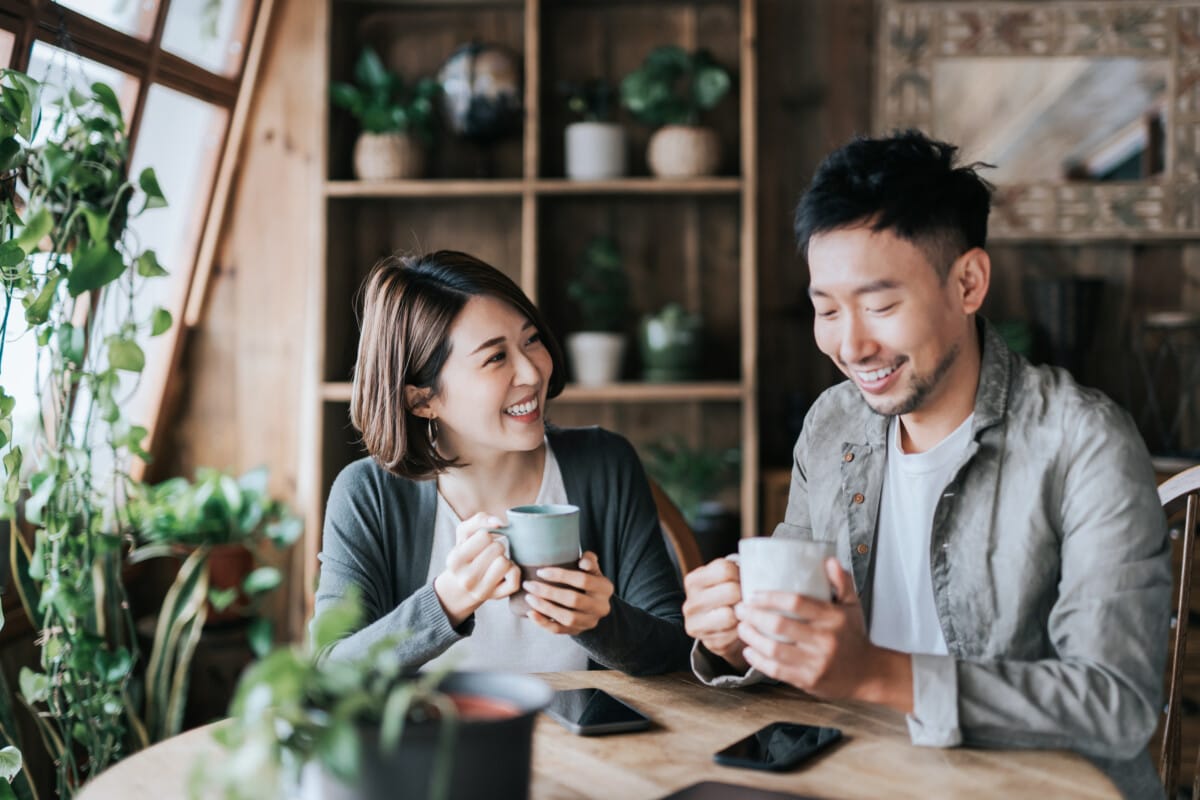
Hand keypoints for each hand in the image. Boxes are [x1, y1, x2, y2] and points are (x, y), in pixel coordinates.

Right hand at [433, 512, 520, 626]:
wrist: (461, 587)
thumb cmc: (466, 554)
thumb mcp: (464, 534)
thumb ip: (479, 520)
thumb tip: (499, 523)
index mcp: (455, 560)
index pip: (484, 536)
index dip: (486, 536)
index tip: (481, 544)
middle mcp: (466, 578)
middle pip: (497, 548)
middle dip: (496, 547)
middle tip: (489, 555)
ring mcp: (481, 590)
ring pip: (505, 563)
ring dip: (504, 559)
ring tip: (495, 563)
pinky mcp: (497, 597)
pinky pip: (515, 579)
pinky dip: (514, 571)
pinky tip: (505, 572)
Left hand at [523, 551, 613, 634]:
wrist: (593, 605)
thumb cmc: (588, 581)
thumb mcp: (592, 569)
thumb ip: (589, 561)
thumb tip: (583, 561)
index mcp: (605, 588)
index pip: (583, 580)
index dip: (561, 575)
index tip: (540, 572)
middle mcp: (600, 607)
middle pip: (573, 600)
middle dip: (548, 592)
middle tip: (529, 584)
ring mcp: (589, 622)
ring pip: (566, 618)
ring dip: (545, 607)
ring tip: (529, 597)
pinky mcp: (578, 631)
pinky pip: (559, 630)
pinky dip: (543, 622)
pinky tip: (531, 613)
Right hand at [682, 557, 747, 671]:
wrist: (723, 627)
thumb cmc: (728, 597)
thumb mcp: (726, 578)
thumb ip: (735, 572)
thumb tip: (756, 576)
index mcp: (693, 581)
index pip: (724, 570)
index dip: (740, 574)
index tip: (741, 581)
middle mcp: (690, 603)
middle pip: (731, 591)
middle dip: (743, 595)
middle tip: (745, 598)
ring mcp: (697, 625)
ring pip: (731, 614)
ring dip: (742, 614)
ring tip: (742, 612)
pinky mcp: (710, 643)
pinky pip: (735, 633)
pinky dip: (742, 630)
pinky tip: (739, 626)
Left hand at [735, 557, 912, 711]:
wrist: (869, 675)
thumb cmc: (854, 636)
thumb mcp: (853, 606)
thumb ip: (842, 582)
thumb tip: (829, 560)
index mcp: (833, 618)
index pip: (796, 602)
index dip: (770, 597)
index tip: (753, 595)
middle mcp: (824, 640)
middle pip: (779, 625)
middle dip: (753, 616)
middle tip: (740, 609)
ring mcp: (816, 663)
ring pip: (774, 649)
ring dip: (752, 638)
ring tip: (741, 628)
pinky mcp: (808, 681)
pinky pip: (776, 670)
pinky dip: (758, 660)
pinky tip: (748, 651)